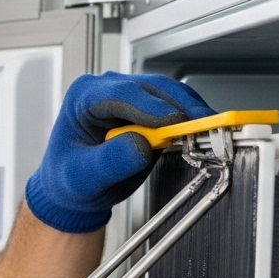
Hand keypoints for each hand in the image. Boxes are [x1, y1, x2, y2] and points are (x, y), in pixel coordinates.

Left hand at [26, 71, 214, 232]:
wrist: (76, 189)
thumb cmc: (69, 179)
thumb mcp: (82, 177)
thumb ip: (109, 162)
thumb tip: (141, 145)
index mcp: (83, 96)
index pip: (120, 93)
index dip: (150, 106)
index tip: (173, 122)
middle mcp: (107, 88)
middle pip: (151, 88)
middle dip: (180, 106)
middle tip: (203, 127)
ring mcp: (131, 96)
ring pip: (169, 93)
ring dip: (191, 110)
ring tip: (209, 131)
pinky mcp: (149, 108)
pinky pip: (176, 105)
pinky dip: (191, 118)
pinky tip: (203, 131)